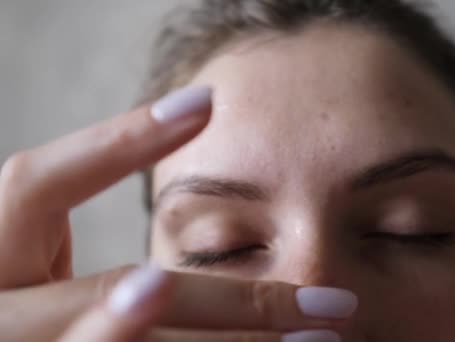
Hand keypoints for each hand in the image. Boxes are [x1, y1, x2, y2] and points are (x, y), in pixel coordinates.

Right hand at [0, 85, 356, 339]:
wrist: (18, 341)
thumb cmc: (27, 303)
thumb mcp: (32, 261)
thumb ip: (64, 222)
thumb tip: (190, 119)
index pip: (34, 186)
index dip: (115, 142)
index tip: (207, 103)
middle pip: (122, 291)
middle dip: (234, 298)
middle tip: (331, 302)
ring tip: (320, 338)